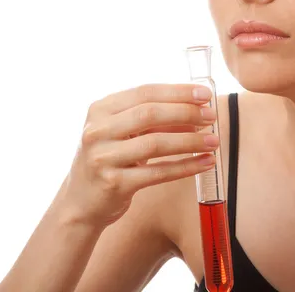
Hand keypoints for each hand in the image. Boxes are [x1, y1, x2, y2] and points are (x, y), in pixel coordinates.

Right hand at [60, 84, 218, 227]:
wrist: (81, 202)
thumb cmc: (109, 159)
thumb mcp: (123, 133)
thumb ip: (153, 120)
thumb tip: (197, 111)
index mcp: (100, 109)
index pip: (145, 92)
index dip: (178, 92)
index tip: (205, 94)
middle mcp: (97, 130)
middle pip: (150, 114)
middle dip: (186, 112)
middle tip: (212, 116)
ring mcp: (103, 158)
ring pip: (156, 144)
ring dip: (190, 141)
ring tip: (213, 141)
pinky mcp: (114, 184)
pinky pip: (158, 173)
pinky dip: (185, 167)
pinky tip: (205, 163)